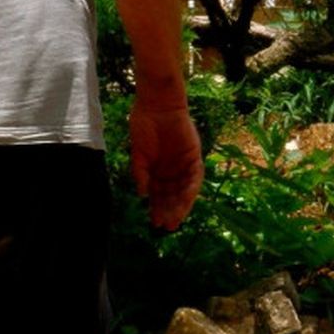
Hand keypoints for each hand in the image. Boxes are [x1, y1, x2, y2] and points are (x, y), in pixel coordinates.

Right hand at [129, 101, 202, 230]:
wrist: (156, 106)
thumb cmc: (143, 126)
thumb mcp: (138, 154)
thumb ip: (141, 173)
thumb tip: (142, 194)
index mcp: (157, 170)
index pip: (159, 194)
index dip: (157, 208)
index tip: (154, 222)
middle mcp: (172, 170)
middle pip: (172, 196)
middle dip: (169, 211)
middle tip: (166, 226)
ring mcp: (184, 164)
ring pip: (184, 190)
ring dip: (181, 205)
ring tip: (176, 219)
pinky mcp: (194, 156)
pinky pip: (195, 177)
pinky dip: (191, 189)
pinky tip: (185, 200)